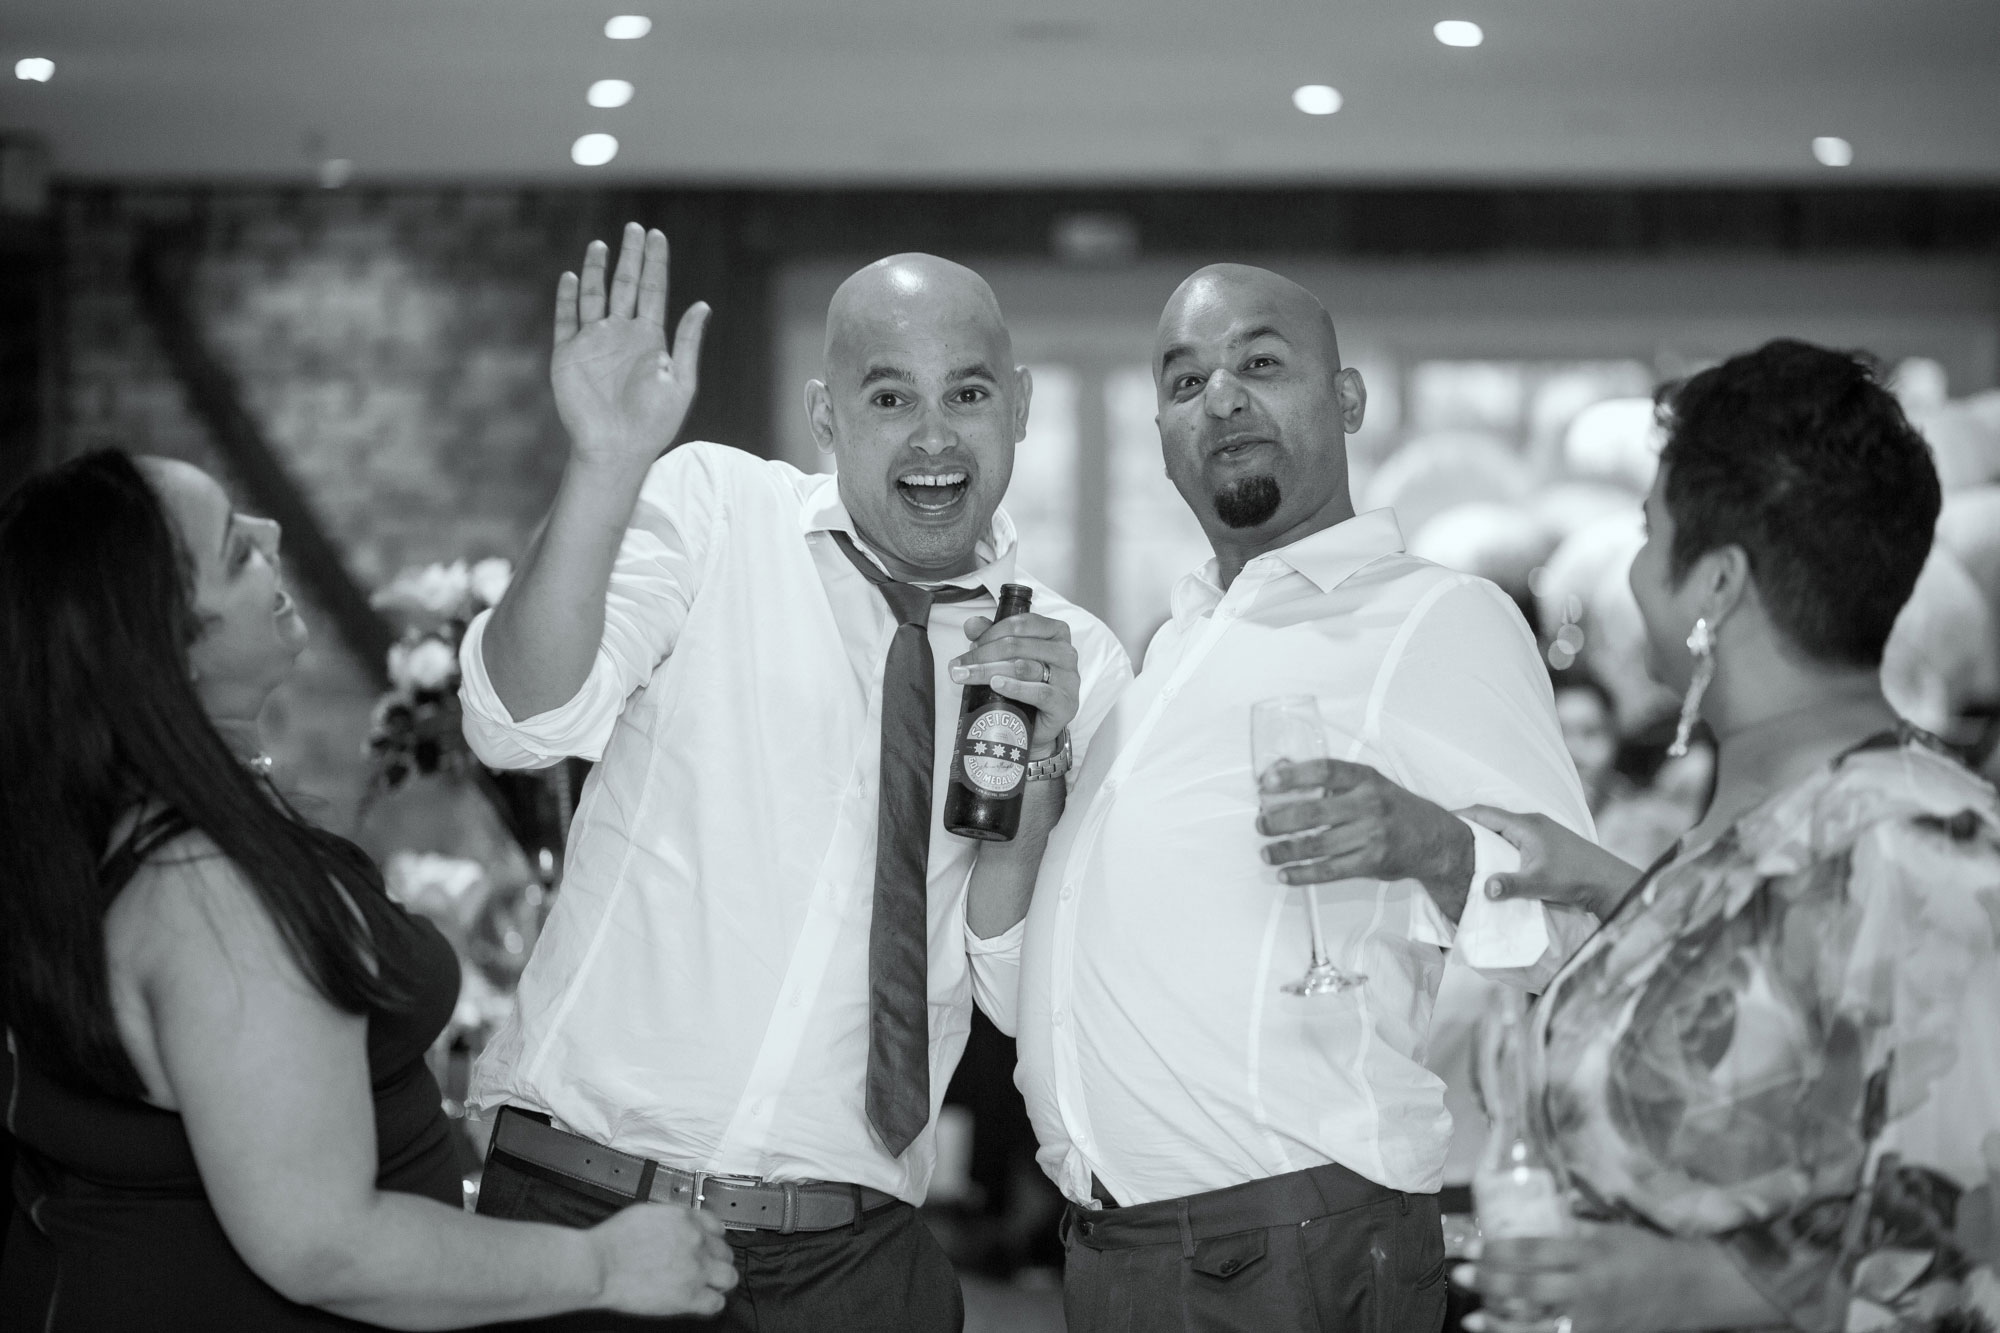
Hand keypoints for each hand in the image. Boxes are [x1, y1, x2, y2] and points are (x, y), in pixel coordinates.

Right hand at [552, 222, 710, 473]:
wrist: (618, 448)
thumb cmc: (655, 422)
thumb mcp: (681, 380)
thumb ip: (688, 340)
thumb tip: (702, 304)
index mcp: (650, 338)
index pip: (653, 291)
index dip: (656, 263)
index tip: (657, 235)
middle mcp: (621, 335)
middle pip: (625, 285)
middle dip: (630, 257)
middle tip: (635, 228)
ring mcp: (594, 342)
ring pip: (595, 296)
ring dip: (598, 270)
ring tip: (602, 244)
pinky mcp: (569, 354)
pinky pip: (566, 320)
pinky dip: (568, 298)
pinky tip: (572, 277)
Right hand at [589, 1202, 737, 1317]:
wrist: (600, 1264)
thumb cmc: (613, 1241)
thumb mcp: (647, 1213)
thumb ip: (671, 1220)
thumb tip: (677, 1226)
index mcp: (686, 1220)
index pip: (717, 1228)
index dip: (713, 1239)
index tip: (709, 1246)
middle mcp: (696, 1242)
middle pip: (725, 1253)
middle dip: (716, 1261)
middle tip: (707, 1269)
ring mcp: (696, 1270)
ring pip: (729, 1277)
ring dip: (720, 1282)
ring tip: (710, 1286)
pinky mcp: (689, 1296)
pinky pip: (716, 1303)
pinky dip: (711, 1304)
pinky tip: (701, 1302)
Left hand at [949, 611, 1079, 753]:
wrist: (1040, 725)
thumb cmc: (1027, 684)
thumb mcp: (1010, 656)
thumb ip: (992, 637)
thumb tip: (972, 624)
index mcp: (1055, 632)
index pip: (1021, 624)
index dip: (991, 633)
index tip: (970, 646)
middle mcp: (1066, 652)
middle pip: (1017, 646)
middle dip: (982, 655)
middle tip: (958, 667)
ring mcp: (1068, 678)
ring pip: (1023, 668)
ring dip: (989, 671)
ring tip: (966, 676)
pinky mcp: (1066, 704)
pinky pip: (1039, 692)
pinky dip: (1015, 688)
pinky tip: (996, 685)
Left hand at [1258, 759, 1472, 906]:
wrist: (1434, 839)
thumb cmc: (1392, 807)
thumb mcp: (1367, 783)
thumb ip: (1328, 779)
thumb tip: (1279, 770)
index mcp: (1366, 778)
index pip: (1325, 770)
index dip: (1293, 775)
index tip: (1266, 782)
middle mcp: (1369, 804)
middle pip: (1314, 812)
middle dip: (1279, 820)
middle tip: (1261, 824)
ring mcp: (1372, 835)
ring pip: (1317, 845)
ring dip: (1285, 851)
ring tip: (1266, 853)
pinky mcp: (1372, 862)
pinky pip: (1330, 871)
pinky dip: (1303, 874)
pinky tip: (1286, 874)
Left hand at [1456, 1223, 1762, 1332]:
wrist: (1692, 1289)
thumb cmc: (1648, 1253)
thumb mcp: (1610, 1231)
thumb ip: (1573, 1224)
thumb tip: (1536, 1208)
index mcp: (1589, 1253)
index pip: (1535, 1250)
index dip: (1500, 1250)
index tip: (1475, 1247)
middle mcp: (1588, 1287)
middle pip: (1529, 1287)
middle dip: (1490, 1282)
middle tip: (1461, 1275)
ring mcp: (1593, 1319)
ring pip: (1538, 1324)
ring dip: (1501, 1322)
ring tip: (1471, 1318)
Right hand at [1459, 806, 1639, 920]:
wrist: (1607, 881)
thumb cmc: (1574, 878)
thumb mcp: (1540, 883)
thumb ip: (1511, 885)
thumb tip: (1485, 889)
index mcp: (1525, 825)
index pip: (1484, 813)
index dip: (1459, 816)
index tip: (1436, 822)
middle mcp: (1530, 823)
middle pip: (1490, 819)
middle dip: (1466, 826)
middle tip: (1442, 839)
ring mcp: (1538, 831)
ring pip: (1501, 829)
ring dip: (1482, 836)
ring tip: (1460, 850)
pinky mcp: (1543, 843)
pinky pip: (1510, 837)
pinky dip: (1495, 844)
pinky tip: (1488, 859)